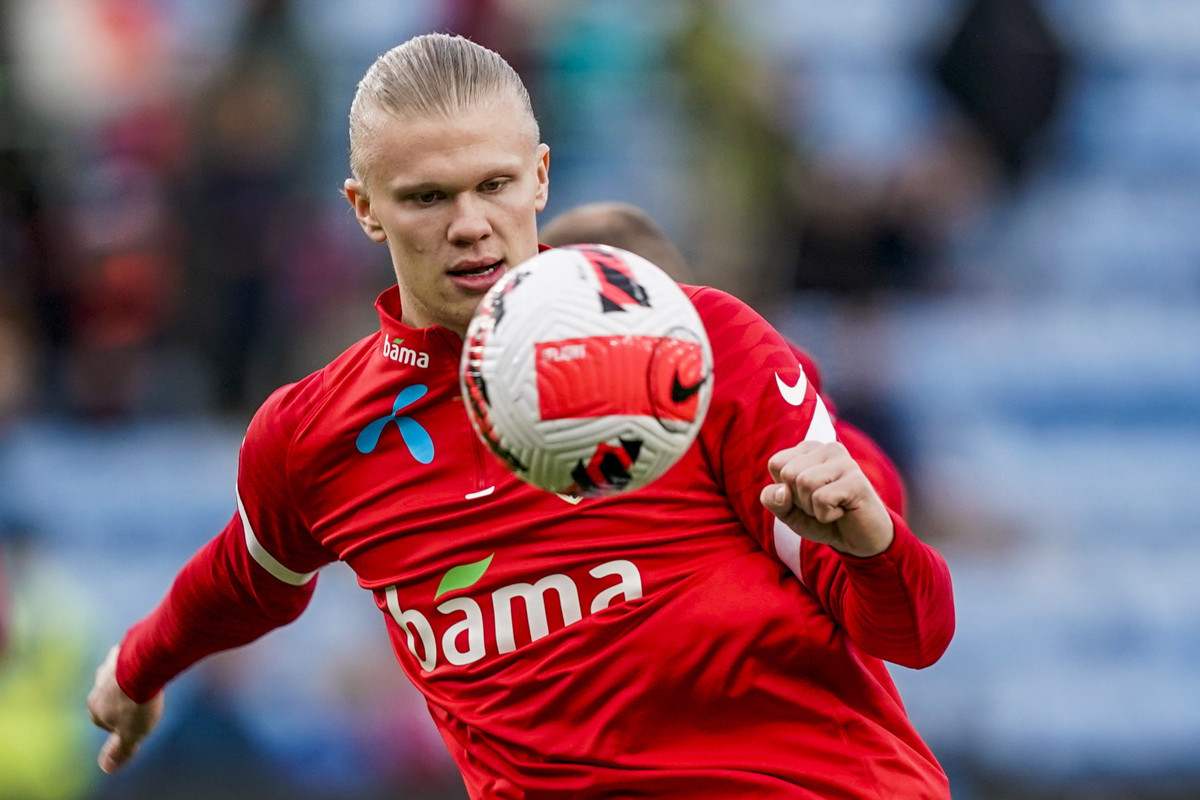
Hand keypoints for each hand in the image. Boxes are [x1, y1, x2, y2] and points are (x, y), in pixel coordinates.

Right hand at [87, 645, 163, 773]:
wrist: (144, 663)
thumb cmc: (137, 702)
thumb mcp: (131, 734)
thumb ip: (119, 751)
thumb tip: (106, 768)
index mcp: (95, 707)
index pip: (104, 721)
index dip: (120, 724)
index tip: (136, 722)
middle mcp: (98, 685)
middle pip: (109, 697)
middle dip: (124, 700)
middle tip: (143, 701)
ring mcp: (110, 666)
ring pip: (117, 675)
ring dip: (129, 678)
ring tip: (147, 680)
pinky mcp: (124, 648)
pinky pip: (128, 656)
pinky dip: (137, 660)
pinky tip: (151, 661)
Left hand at [759, 441, 893, 557]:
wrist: (857, 540)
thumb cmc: (821, 519)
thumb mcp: (787, 511)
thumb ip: (772, 499)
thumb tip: (782, 491)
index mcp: (809, 449)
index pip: (776, 463)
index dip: (785, 490)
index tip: (806, 496)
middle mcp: (828, 448)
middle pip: (789, 473)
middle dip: (799, 499)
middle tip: (821, 504)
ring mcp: (845, 462)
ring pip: (804, 482)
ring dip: (812, 507)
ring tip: (831, 507)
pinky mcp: (856, 480)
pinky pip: (821, 498)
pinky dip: (825, 515)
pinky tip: (842, 512)